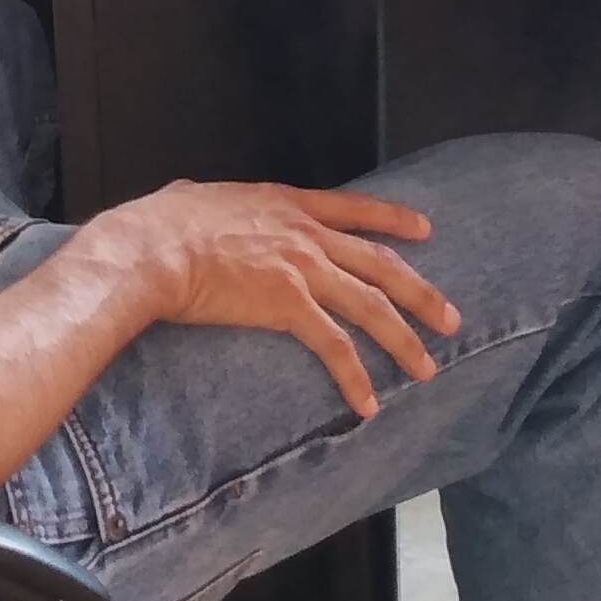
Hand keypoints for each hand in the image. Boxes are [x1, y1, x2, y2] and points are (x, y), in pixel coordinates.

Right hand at [83, 182, 457, 417]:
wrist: (149, 250)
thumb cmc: (158, 226)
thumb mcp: (191, 198)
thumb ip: (206, 200)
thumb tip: (190, 198)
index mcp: (284, 203)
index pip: (353, 210)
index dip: (392, 220)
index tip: (424, 230)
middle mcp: (304, 234)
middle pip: (380, 264)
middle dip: (421, 293)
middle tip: (451, 318)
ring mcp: (301, 268)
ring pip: (372, 306)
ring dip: (405, 340)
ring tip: (428, 367)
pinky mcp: (288, 305)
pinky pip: (336, 346)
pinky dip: (356, 376)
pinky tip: (368, 402)